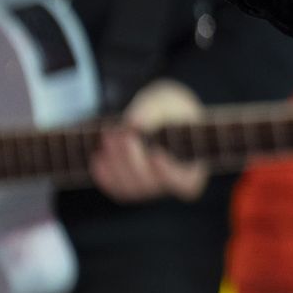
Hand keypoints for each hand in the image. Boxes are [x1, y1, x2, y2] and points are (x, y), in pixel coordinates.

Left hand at [91, 78, 209, 201]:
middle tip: (121, 133)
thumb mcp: (168, 102)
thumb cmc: (170, 109)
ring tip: (109, 136)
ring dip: (116, 164)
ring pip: (131, 189)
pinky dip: (105, 176)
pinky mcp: (131, 188)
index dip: (169, 174)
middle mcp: (173, 183)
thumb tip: (134, 123)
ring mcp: (151, 189)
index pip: (186, 184)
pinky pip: (117, 190)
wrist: (158, 115)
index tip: (156, 154)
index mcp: (194, 165)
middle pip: (151, 184)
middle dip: (132, 159)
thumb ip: (153, 111)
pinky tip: (99, 157)